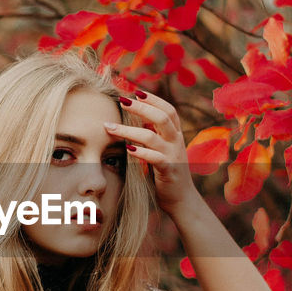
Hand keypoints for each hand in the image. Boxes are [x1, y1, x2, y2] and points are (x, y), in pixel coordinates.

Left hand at [105, 89, 200, 218]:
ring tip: (109, 127)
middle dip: (141, 107)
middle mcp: (176, 141)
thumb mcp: (162, 149)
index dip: (153, 99)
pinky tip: (127, 150)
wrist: (181, 199)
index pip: (168, 110)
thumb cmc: (166, 172)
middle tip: (121, 101)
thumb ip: (154, 134)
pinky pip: (155, 158)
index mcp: (176, 134)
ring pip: (152, 136)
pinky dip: (140, 153)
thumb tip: (136, 118)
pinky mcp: (169, 171)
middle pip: (162, 117)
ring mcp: (174, 156)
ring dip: (129, 130)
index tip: (135, 91)